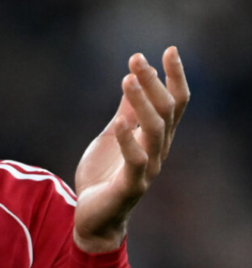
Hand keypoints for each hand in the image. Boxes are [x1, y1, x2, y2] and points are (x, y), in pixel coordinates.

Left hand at [74, 46, 189, 252]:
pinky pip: (135, 161)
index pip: (175, 103)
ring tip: (127, 79)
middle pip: (166, 111)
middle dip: (153, 82)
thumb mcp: (112, 136)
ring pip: (154, 131)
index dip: (174, 77)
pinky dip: (128, 140)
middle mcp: (158, 150)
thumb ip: (124, 112)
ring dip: (142, 103)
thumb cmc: (103, 176)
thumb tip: (132, 79)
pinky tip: (118, 123)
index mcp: (156, 137)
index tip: (169, 50)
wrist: (92, 217)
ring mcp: (148, 168)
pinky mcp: (131, 186)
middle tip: (136, 59)